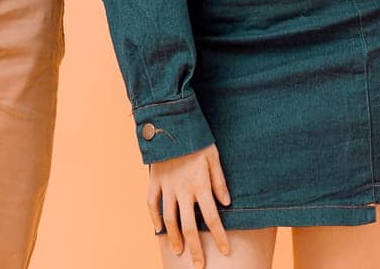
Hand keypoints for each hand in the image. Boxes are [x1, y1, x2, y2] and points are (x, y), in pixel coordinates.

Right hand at [149, 145, 231, 267]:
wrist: (170, 123)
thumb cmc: (196, 139)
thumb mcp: (214, 157)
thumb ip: (220, 181)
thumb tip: (227, 203)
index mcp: (200, 185)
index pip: (212, 218)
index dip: (219, 236)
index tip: (226, 252)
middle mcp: (183, 190)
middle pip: (189, 226)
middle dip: (196, 248)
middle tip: (199, 265)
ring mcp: (166, 187)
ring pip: (169, 219)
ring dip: (175, 238)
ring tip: (179, 251)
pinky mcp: (154, 181)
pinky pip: (152, 204)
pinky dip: (155, 218)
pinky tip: (160, 229)